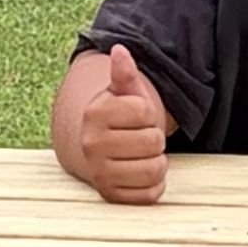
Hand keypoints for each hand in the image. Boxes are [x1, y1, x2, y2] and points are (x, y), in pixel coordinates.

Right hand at [72, 44, 172, 205]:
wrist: (98, 149)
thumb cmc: (117, 118)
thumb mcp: (122, 93)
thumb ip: (124, 73)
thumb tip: (120, 51)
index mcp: (95, 114)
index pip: (144, 111)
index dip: (148, 113)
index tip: (136, 116)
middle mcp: (91, 145)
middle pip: (153, 142)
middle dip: (154, 138)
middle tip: (140, 137)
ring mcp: (99, 173)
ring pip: (154, 170)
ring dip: (156, 162)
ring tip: (142, 155)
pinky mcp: (110, 195)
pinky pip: (149, 194)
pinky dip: (153, 185)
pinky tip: (140, 173)